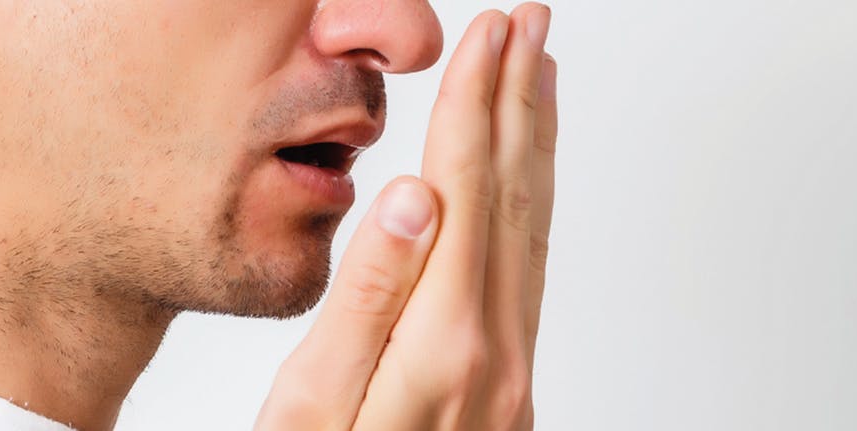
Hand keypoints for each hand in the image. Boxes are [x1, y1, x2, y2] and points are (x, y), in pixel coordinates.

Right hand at [256, 3, 556, 428]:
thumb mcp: (314, 406)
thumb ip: (369, 299)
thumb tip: (417, 196)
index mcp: (442, 341)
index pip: (465, 191)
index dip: (478, 105)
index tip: (493, 36)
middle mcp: (495, 347)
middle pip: (513, 194)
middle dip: (520, 98)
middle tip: (532, 22)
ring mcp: (512, 364)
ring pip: (534, 225)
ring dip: (536, 141)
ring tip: (541, 74)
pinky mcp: (509, 374)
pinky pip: (533, 265)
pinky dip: (535, 202)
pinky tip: (527, 176)